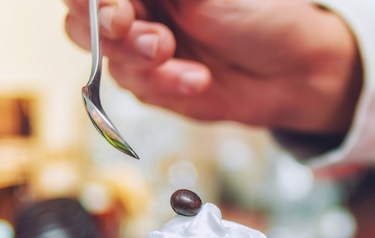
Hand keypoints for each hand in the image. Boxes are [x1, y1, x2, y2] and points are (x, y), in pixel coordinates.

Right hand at [64, 0, 361, 133]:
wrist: (292, 71)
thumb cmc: (259, 18)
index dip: (91, 2)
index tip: (117, 9)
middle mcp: (139, 14)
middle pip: (81, 25)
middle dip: (107, 31)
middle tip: (135, 30)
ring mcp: (146, 54)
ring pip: (110, 61)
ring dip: (142, 61)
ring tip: (177, 56)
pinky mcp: (159, 89)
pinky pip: (141, 91)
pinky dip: (166, 86)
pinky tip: (196, 80)